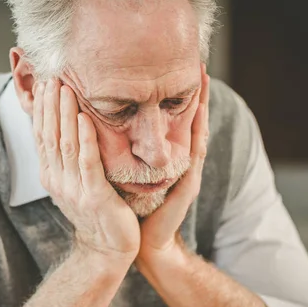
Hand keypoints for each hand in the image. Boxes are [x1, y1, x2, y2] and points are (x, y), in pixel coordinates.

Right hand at [33, 79, 140, 260]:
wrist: (108, 248)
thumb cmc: (97, 211)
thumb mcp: (76, 181)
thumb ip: (70, 157)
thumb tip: (67, 127)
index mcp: (51, 174)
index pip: (43, 135)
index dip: (43, 109)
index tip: (46, 82)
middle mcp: (57, 180)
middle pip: (50, 135)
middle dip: (51, 105)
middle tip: (53, 76)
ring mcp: (73, 189)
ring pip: (66, 144)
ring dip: (65, 115)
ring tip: (66, 89)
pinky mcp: (94, 196)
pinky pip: (88, 163)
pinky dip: (85, 139)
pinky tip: (85, 119)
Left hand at [138, 64, 209, 260]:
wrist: (138, 243)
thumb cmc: (129, 209)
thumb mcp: (126, 174)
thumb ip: (124, 153)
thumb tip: (103, 128)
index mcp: (164, 160)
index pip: (172, 122)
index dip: (175, 97)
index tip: (178, 70)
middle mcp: (179, 163)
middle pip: (189, 122)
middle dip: (196, 93)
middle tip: (198, 63)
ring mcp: (186, 173)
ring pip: (197, 131)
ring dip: (202, 104)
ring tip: (204, 77)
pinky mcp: (186, 185)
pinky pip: (194, 153)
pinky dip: (197, 130)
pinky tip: (198, 112)